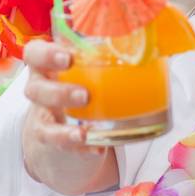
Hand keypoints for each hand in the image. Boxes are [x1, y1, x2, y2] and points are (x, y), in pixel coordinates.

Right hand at [22, 38, 116, 194]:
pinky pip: (59, 142)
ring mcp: (44, 119)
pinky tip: (96, 146)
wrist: (61, 137)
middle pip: (34, 88)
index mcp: (49, 68)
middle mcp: (40, 91)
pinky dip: (78, 144)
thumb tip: (160, 48)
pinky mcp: (52, 142)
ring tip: (89, 116)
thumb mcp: (88, 74)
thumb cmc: (82, 94)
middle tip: (85, 94)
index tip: (68, 57)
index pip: (34, 54)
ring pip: (42, 118)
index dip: (46, 54)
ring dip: (67, 118)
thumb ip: (111, 59)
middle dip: (59, 90)